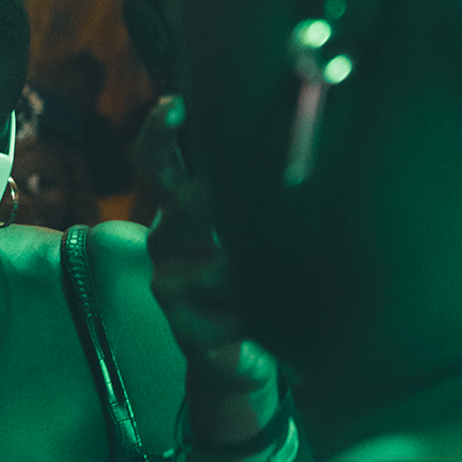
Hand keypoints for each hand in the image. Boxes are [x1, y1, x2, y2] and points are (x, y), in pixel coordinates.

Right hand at [135, 97, 278, 441]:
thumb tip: (305, 130)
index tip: (175, 104)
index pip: (156, 162)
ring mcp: (168, 285)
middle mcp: (164, 239)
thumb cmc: (263, 278)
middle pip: (177, 202)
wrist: (246, 357)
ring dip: (268, 275)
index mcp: (178, 207)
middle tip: (237, 192)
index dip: (160, 132)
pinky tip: (275, 324)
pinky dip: (269, 317)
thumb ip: (260, 187)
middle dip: (214, 196)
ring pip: (222, 265)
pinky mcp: (183, 329)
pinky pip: (239, 314)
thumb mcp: (257, 228)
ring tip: (300, 279)